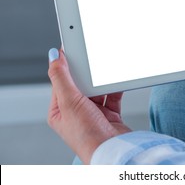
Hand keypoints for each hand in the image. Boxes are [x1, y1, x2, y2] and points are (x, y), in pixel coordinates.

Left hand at [47, 48, 130, 163]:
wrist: (113, 150)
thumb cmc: (87, 136)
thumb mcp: (69, 102)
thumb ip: (61, 78)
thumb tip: (53, 57)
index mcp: (60, 111)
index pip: (60, 82)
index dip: (65, 65)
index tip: (71, 48)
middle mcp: (76, 112)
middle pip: (80, 84)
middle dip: (86, 73)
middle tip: (90, 58)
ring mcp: (94, 113)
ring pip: (97, 89)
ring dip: (101, 82)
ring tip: (104, 73)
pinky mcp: (109, 114)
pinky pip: (112, 96)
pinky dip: (115, 88)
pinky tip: (116, 82)